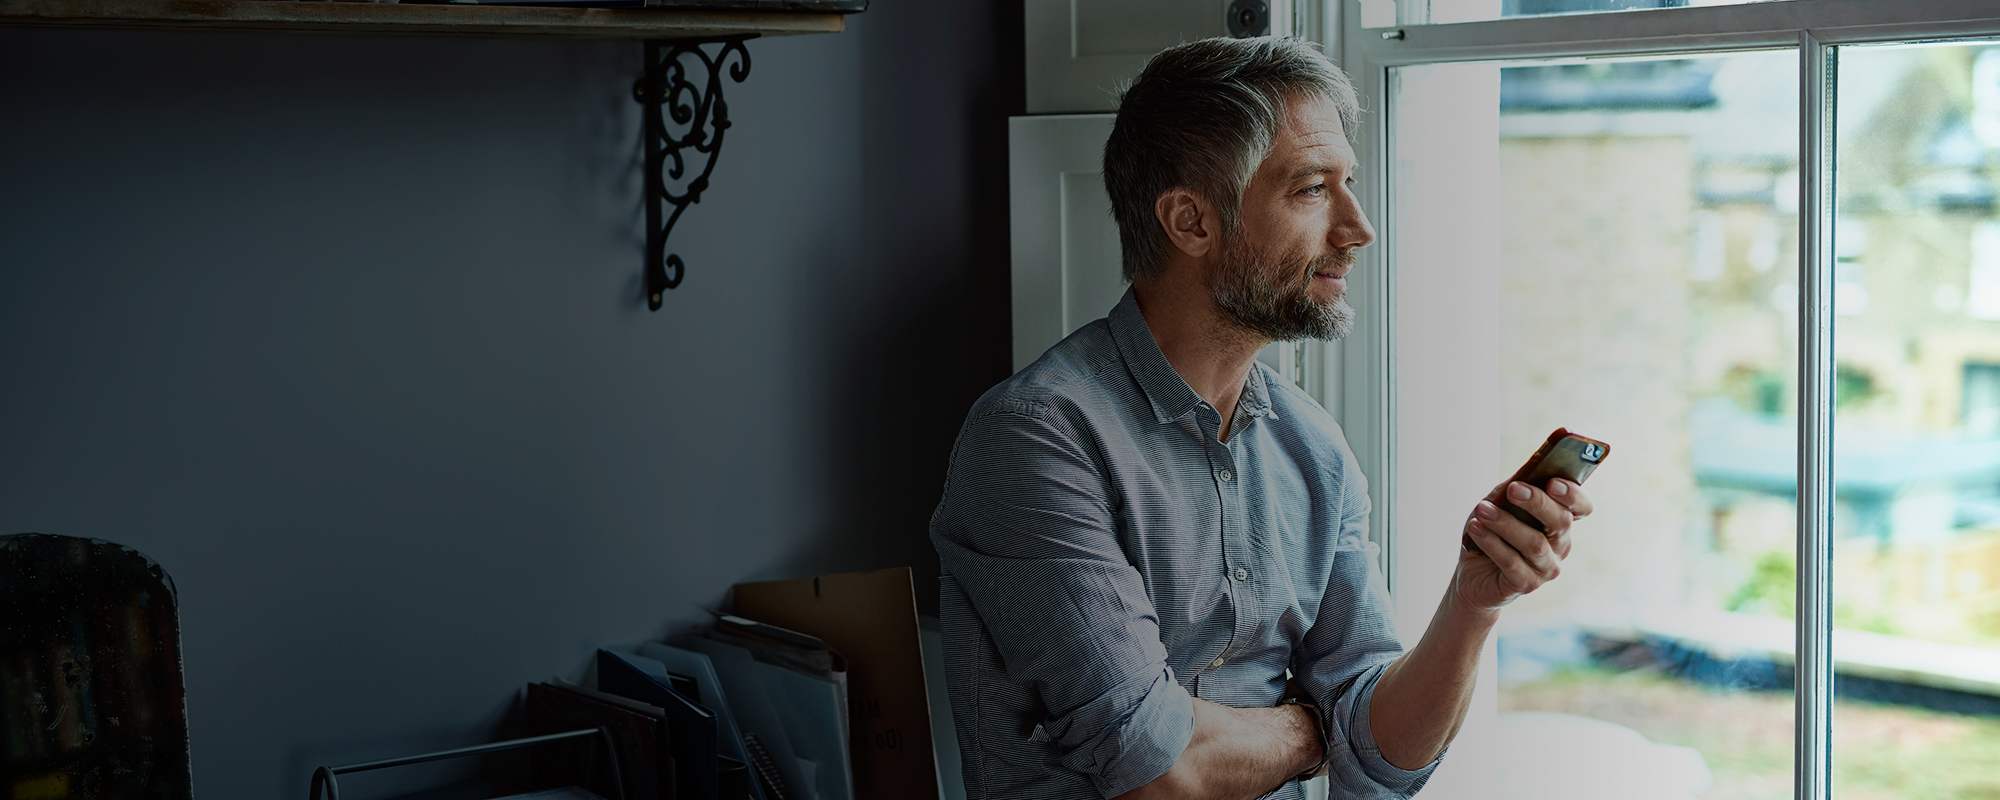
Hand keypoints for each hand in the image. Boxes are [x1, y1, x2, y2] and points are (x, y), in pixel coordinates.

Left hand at [1452, 478, 1595, 611]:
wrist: (1472, 575)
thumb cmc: (1491, 533)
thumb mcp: (1499, 504)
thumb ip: (1512, 489)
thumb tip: (1522, 474)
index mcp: (1559, 522)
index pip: (1581, 508)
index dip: (1573, 495)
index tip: (1553, 482)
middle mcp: (1560, 545)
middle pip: (1561, 521)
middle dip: (1537, 502)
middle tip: (1513, 489)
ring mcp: (1546, 567)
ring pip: (1534, 543)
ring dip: (1505, 523)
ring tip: (1482, 510)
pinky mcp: (1527, 584)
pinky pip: (1512, 562)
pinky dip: (1492, 543)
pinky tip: (1476, 528)